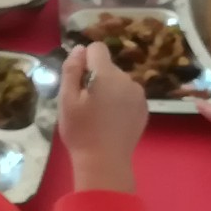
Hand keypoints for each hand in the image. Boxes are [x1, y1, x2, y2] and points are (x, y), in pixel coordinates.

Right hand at [59, 43, 146, 193]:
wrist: (105, 162)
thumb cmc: (80, 131)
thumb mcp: (66, 100)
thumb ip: (71, 70)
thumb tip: (80, 49)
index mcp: (106, 74)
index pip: (97, 48)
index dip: (85, 61)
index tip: (79, 81)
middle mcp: (127, 79)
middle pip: (108, 66)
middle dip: (97, 77)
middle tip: (86, 103)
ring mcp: (139, 94)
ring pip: (119, 81)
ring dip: (110, 89)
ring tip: (100, 114)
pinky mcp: (144, 108)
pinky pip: (129, 95)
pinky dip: (121, 101)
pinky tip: (113, 121)